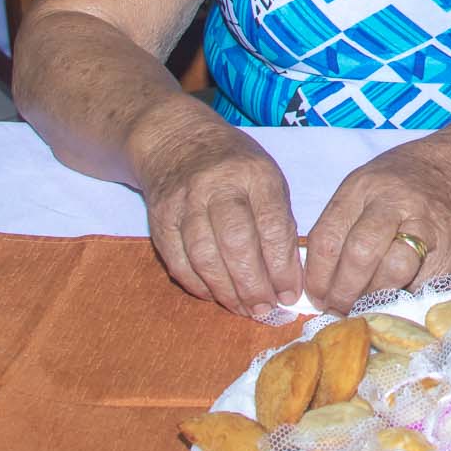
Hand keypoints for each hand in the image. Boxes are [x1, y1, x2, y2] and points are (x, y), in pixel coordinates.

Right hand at [136, 116, 301, 317]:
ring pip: (204, 256)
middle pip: (236, 243)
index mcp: (254, 174)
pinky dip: (198, 285)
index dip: (282, 265)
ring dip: (226, 292)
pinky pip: (178, 261)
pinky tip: (215, 296)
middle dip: (253, 284)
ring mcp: (184, 201)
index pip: (271, 225)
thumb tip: (288, 276)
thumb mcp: (266, 178)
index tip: (291, 293)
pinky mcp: (159, 218)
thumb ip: (278, 221)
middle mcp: (218, 185)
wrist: (176, 141)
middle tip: (266, 309)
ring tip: (244, 309)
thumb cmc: (233, 166)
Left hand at [304, 130, 450, 312]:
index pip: (327, 238)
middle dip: (342, 293)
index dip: (317, 277)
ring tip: (365, 305)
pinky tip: (394, 297)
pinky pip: (421, 283)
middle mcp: (393, 201)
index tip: (316, 295)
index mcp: (364, 185)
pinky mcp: (450, 247)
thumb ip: (345, 222)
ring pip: (391, 271)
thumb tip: (323, 279)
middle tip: (337, 308)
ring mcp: (425, 224)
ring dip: (372, 298)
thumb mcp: (370, 182)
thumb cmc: (413, 176)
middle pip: (358, 255)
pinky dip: (403, 297)